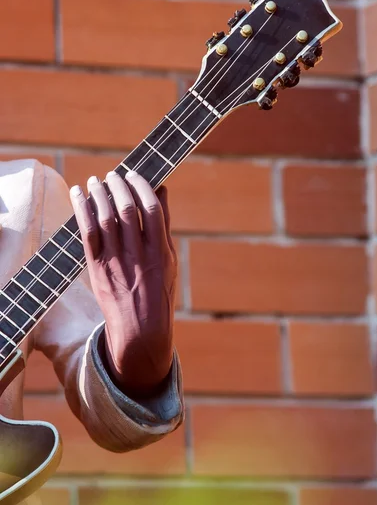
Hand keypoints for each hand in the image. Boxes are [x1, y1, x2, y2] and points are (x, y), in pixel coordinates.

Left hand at [69, 170, 176, 397]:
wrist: (139, 330)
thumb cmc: (159, 292)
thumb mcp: (169, 259)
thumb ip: (164, 224)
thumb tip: (162, 190)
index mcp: (160, 252)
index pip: (151, 209)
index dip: (142, 186)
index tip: (134, 174)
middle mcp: (138, 255)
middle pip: (126, 209)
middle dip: (118, 186)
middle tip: (113, 174)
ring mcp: (116, 262)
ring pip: (105, 218)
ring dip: (98, 194)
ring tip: (95, 181)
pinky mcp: (97, 268)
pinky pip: (87, 233)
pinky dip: (81, 210)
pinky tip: (78, 194)